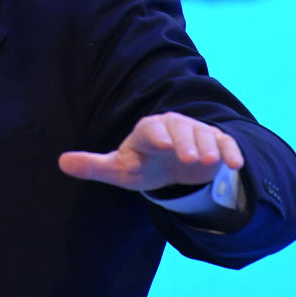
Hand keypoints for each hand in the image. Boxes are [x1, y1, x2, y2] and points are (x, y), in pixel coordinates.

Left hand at [58, 112, 243, 191]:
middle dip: (186, 142)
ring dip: (208, 147)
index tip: (163, 146)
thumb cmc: (142, 165)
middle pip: (181, 129)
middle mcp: (173, 127)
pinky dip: (230, 151)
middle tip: (190, 160)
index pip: (152, 128)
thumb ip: (93, 166)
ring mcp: (196, 133)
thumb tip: (61, 162)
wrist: (170, 167)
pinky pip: (224, 142)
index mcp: (147, 131)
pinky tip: (234, 165)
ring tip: (209, 163)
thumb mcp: (118, 169)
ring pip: (204, 135)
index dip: (158, 136)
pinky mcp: (214, 142)